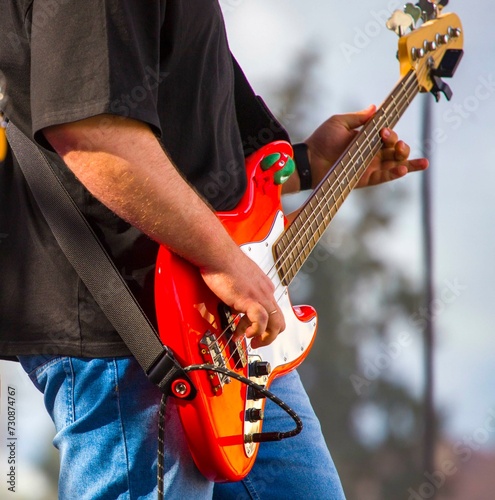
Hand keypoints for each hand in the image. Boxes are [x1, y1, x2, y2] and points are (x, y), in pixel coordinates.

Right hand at [200, 248, 285, 348]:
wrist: (216, 253)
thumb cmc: (222, 261)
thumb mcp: (236, 280)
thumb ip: (240, 293)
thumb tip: (235, 307)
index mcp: (263, 286)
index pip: (273, 311)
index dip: (263, 325)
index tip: (250, 330)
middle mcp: (265, 291)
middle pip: (280, 320)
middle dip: (269, 335)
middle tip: (257, 342)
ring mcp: (259, 296)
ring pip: (276, 324)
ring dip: (265, 338)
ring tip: (253, 342)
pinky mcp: (249, 299)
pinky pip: (261, 321)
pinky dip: (256, 330)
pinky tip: (246, 333)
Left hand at [305, 105, 427, 187]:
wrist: (310, 160)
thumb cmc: (321, 140)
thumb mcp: (339, 123)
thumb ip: (358, 118)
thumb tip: (375, 108)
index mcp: (367, 139)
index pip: (388, 135)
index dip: (391, 131)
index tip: (385, 128)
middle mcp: (372, 153)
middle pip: (396, 150)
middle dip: (400, 144)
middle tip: (392, 140)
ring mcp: (370, 166)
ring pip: (396, 163)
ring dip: (406, 158)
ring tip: (402, 150)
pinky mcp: (366, 179)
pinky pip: (384, 176)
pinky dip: (395, 173)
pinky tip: (403, 169)